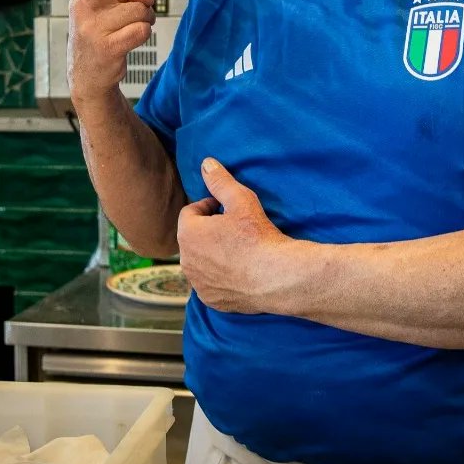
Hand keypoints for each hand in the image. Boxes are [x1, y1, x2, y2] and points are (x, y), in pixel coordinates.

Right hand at [67, 0, 155, 105]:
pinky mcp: (107, 47)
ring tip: (128, 26)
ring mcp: (94, 27)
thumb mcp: (103, 8)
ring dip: (144, 16)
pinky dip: (143, 32)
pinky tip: (128, 40)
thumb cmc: (100, 31)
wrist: (86, 75)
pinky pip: (142, 28)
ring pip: (139, 8)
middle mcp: (84, 5)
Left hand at [177, 158, 290, 312]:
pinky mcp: (211, 300)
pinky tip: (238, 271)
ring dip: (212, 253)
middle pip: (193, 238)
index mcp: (188, 234)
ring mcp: (198, 283)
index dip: (209, 207)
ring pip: (200, 261)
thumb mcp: (240, 200)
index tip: (227, 209)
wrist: (277, 277)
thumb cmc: (257, 236)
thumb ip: (219, 180)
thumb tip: (206, 163)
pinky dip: (219, 276)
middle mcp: (186, 261)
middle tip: (233, 228)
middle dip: (208, 231)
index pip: (191, 212)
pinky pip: (209, 283)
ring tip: (236, 249)